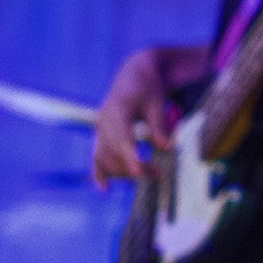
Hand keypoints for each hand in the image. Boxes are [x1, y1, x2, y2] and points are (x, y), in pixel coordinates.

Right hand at [92, 50, 170, 185]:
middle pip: (113, 153)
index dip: (130, 158)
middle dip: (133, 168)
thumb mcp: (156, 102)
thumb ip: (159, 125)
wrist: (133, 75)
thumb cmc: (147, 86)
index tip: (140, 174)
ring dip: (123, 171)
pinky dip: (99, 171)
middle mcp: (104, 120)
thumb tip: (165, 148)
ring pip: (104, 158)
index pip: (122, 139)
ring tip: (150, 173)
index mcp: (117, 109)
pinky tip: (103, 188)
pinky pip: (97, 155)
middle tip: (158, 173)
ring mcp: (100, 128)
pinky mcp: (101, 134)